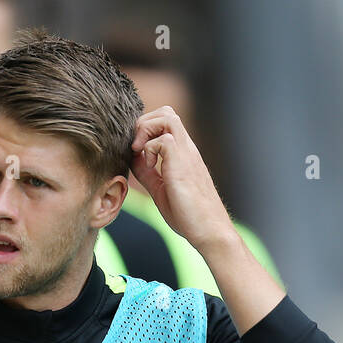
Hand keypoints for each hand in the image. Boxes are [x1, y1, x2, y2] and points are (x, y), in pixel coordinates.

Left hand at [129, 106, 233, 253]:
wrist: (209, 230)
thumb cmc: (189, 215)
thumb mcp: (160, 190)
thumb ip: (148, 173)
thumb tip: (133, 159)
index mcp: (182, 153)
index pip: (165, 122)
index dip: (145, 130)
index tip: (136, 152)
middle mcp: (186, 148)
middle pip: (165, 112)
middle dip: (143, 123)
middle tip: (135, 148)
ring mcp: (186, 153)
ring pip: (166, 116)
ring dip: (146, 130)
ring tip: (140, 152)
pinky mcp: (182, 163)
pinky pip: (164, 139)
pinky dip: (150, 149)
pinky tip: (150, 167)